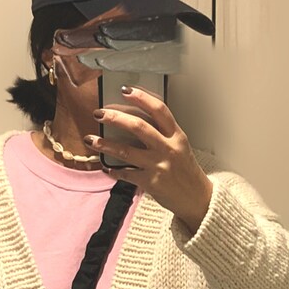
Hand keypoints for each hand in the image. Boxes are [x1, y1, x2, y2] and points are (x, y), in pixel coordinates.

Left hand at [86, 88, 212, 232]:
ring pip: (126, 151)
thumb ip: (162, 134)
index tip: (125, 90)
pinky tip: (107, 168)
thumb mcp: (180, 147)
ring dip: (105, 144)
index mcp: (177, 136)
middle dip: (115, 118)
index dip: (141, 97)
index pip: (159, 110)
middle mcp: (168, 148)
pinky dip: (114, 171)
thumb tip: (133, 122)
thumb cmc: (186, 171)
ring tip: (91, 140)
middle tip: (99, 113)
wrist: (197, 199)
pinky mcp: (151, 183)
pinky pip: (126, 174)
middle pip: (138, 127)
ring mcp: (158, 166)